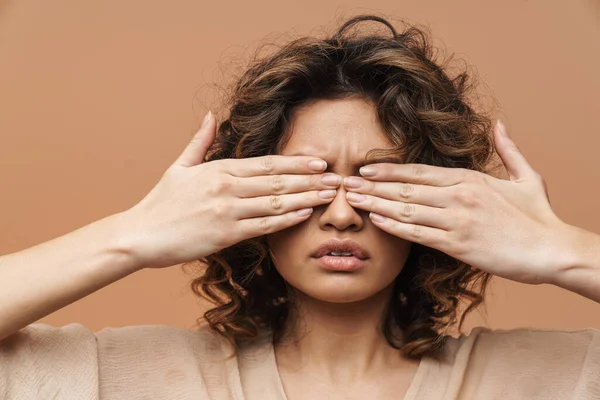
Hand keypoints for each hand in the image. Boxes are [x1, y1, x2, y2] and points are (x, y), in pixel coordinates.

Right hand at [119, 111, 340, 269]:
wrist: (139, 235)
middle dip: (310, 179)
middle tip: (337, 177)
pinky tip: (306, 215)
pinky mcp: (225, 234)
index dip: (296, 162)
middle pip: (278, 181)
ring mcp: (227, 211)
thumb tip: (212, 115)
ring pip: (276, 202)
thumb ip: (200, 141)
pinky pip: (263, 226)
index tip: (319, 161)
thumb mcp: (179, 166)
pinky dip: (287, 220)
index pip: (266, 164)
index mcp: (219, 169)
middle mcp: (227, 187)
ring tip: (330, 195)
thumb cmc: (160, 202)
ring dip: (306, 198)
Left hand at [343, 120, 570, 284]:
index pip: (420, 172)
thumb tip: (499, 123)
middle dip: (373, 186)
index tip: (365, 169)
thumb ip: (508, 148)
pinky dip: (395, 227)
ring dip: (376, 204)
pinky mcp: (458, 245)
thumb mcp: (526, 175)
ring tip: (351, 200)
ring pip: (406, 210)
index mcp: (470, 178)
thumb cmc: (539, 215)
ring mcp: (457, 220)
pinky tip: (376, 221)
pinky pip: (419, 234)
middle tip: (345, 184)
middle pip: (406, 189)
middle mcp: (459, 196)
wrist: (553, 249)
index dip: (389, 171)